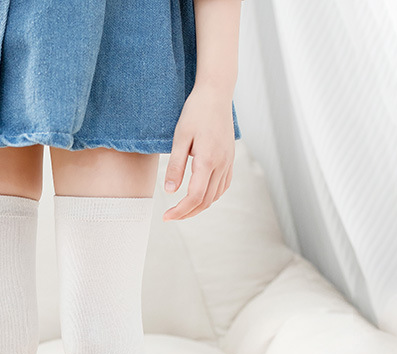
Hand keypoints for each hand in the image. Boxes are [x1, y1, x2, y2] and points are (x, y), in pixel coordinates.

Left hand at [162, 83, 235, 220]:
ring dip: (199, 206)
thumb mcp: (179, 137)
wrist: (217, 93)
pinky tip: (199, 196)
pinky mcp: (230, 159)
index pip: (194, 196)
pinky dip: (211, 196)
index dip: (180, 211)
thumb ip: (175, 166)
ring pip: (215, 196)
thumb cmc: (196, 111)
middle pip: (206, 201)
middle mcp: (222, 164)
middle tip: (170, 216)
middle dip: (187, 213)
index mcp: (208, 160)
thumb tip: (170, 191)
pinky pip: (223, 185)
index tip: (166, 217)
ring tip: (181, 209)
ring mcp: (229, 162)